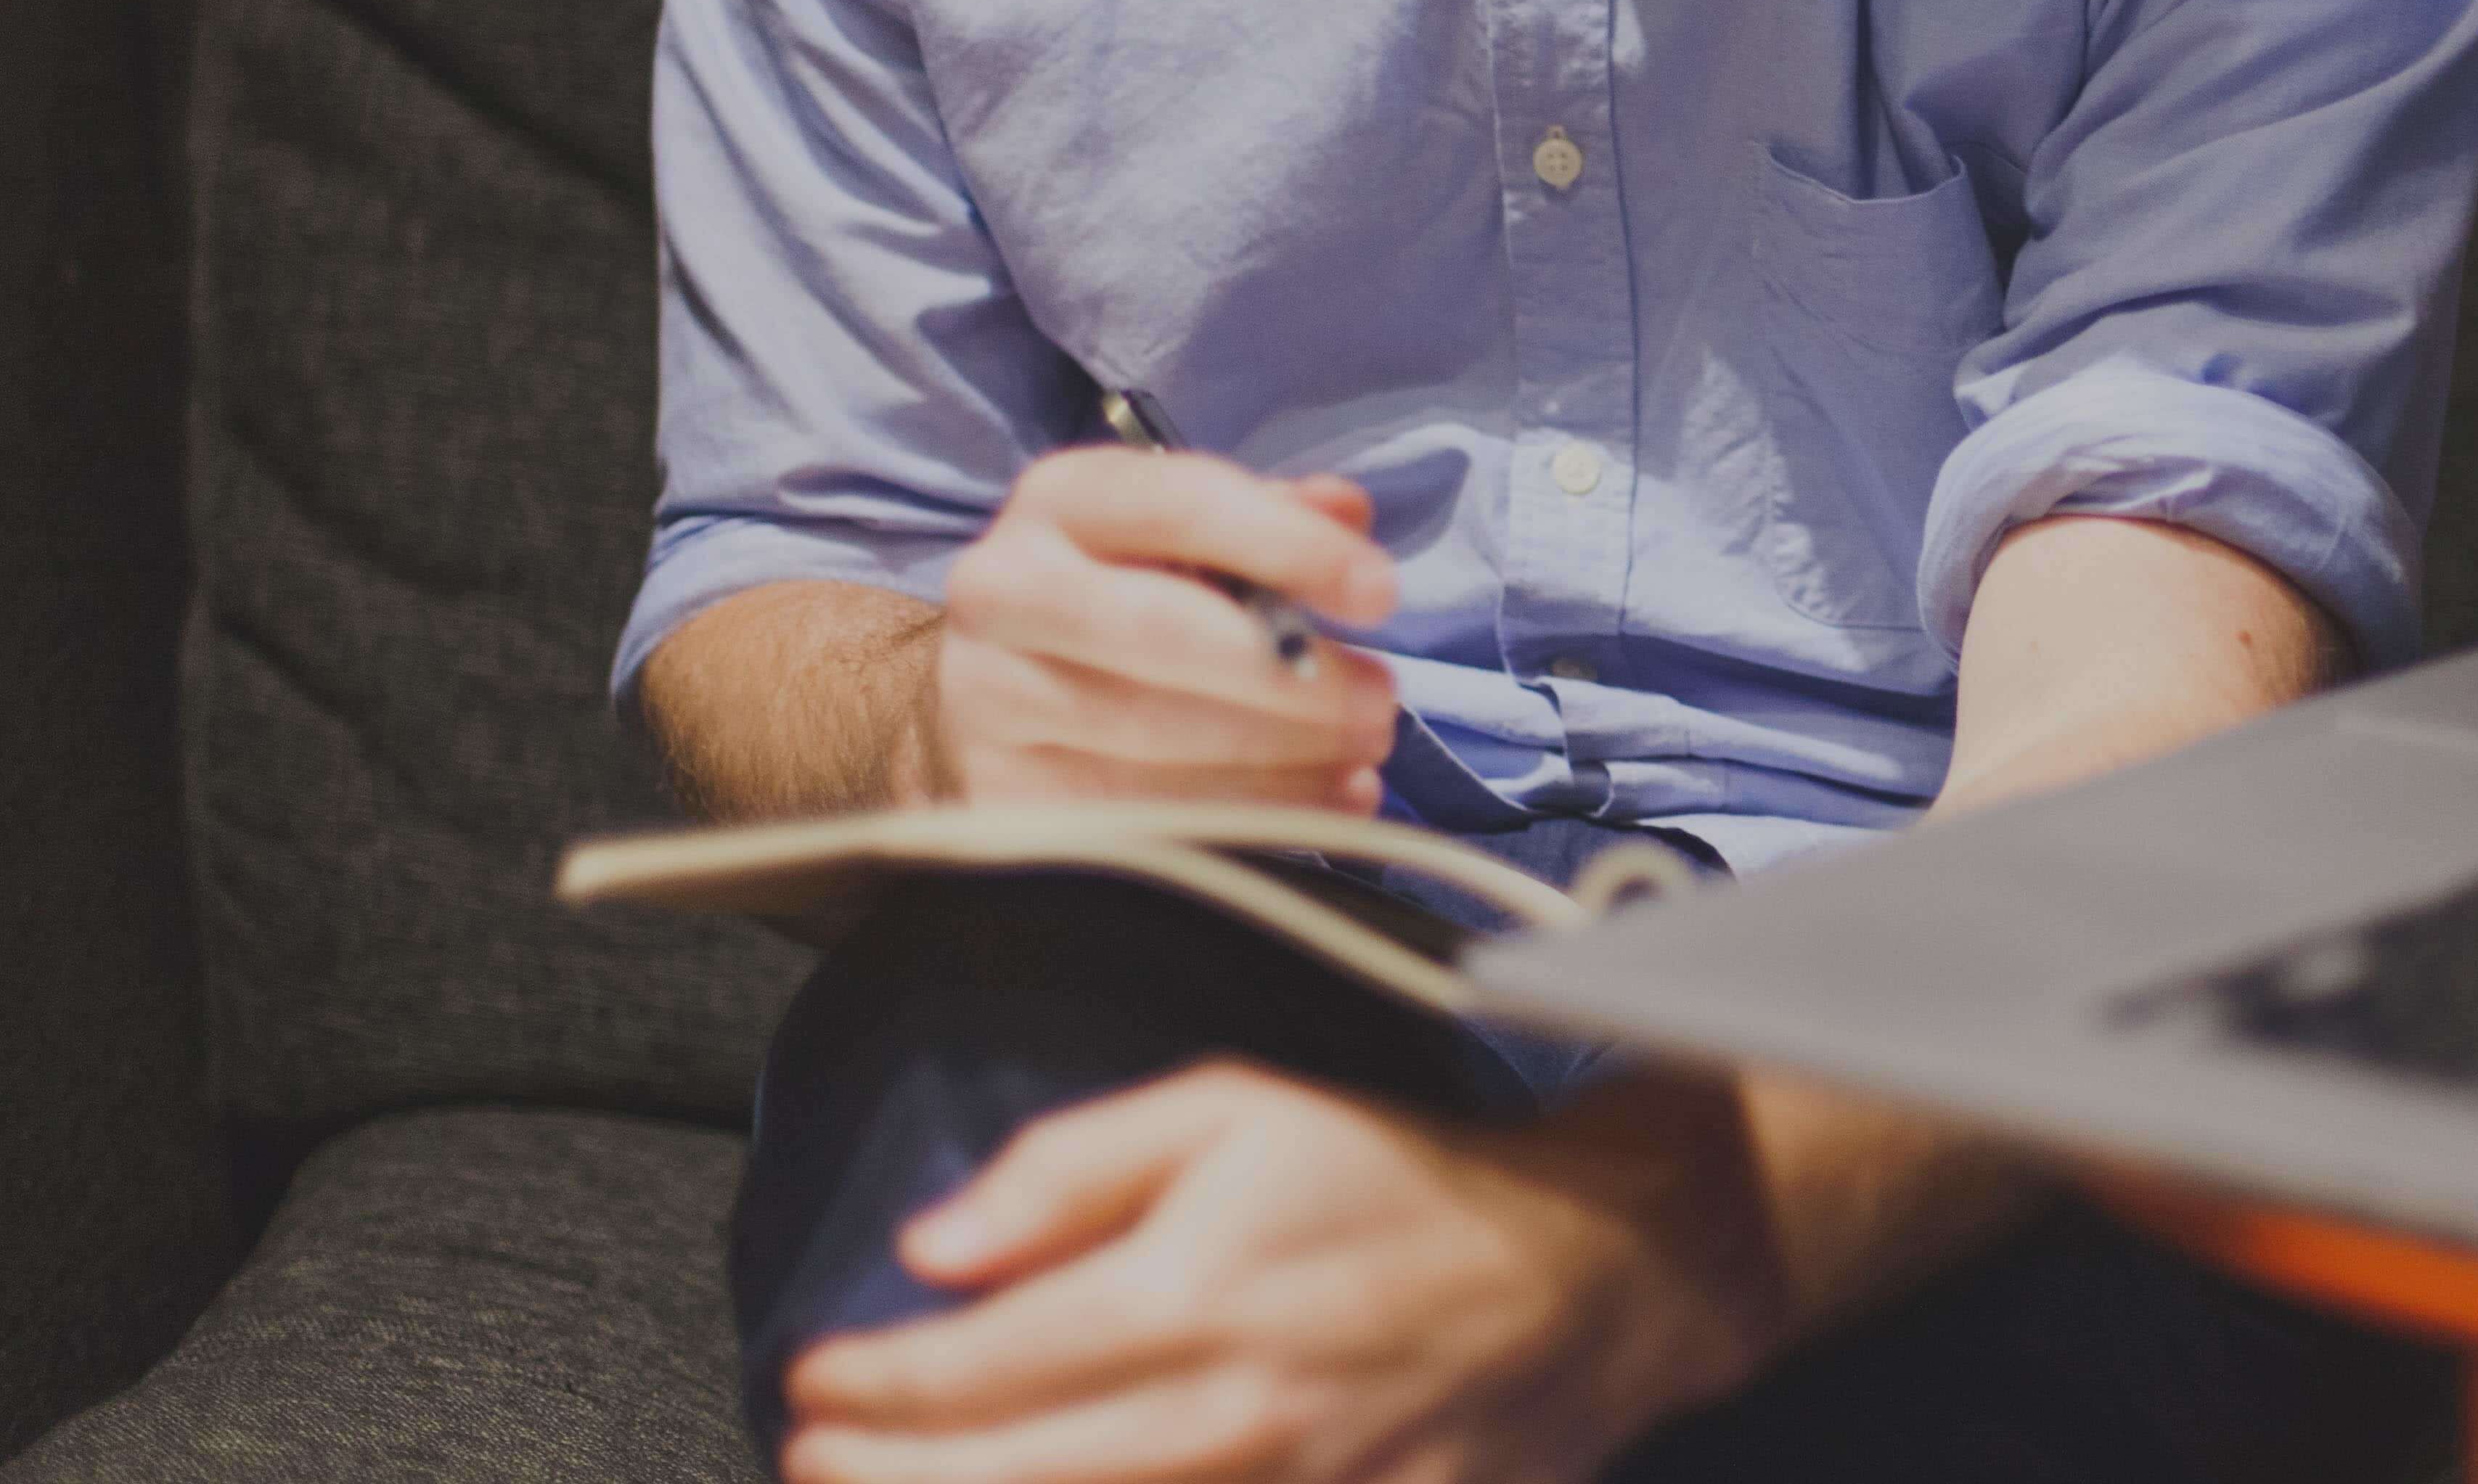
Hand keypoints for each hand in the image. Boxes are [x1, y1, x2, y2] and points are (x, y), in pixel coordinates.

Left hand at [778, 1062, 1783, 1483]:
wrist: (1585, 1269)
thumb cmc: (1398, 1177)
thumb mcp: (1233, 1110)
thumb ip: (1070, 1170)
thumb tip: (930, 1243)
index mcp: (1189, 1297)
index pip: (973, 1371)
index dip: (867, 1385)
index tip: (812, 1378)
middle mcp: (1227, 1417)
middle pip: (1004, 1483)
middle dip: (882, 1478)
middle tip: (814, 1463)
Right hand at [927, 449, 1400, 808]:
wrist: (990, 692)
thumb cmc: (1124, 594)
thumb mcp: (1187, 534)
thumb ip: (1270, 517)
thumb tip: (1347, 511)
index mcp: (1062, 500)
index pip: (1180, 504)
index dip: (1289, 547)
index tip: (1380, 595)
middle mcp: (1005, 590)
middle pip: (1159, 631)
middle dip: (1291, 678)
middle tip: (1381, 705)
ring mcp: (992, 703)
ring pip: (1151, 738)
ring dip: (1282, 757)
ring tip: (1361, 757)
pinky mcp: (1003, 800)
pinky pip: (1139, 817)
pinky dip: (1246, 818)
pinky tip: (1318, 804)